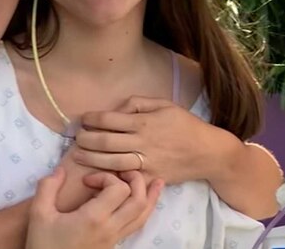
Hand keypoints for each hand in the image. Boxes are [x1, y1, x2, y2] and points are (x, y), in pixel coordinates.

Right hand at [26, 167, 163, 248]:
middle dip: (136, 181)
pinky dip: (143, 210)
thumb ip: (48, 188)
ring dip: (149, 196)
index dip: (107, 176)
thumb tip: (60, 170)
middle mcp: (110, 229)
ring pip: (143, 216)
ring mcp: (115, 239)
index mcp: (94, 219)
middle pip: (138, 201)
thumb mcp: (39, 215)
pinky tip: (142, 202)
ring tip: (156, 182)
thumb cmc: (43, 245)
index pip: (119, 188)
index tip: (88, 181)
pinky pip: (136, 225)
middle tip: (122, 172)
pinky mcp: (114, 245)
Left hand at [75, 96, 244, 184]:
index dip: (92, 119)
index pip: (109, 119)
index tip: (84, 119)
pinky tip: (93, 177)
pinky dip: (109, 179)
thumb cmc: (185, 125)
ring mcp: (147, 162)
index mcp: (144, 122)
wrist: (208, 152)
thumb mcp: (164, 104)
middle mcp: (143, 142)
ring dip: (91, 158)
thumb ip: (138, 103)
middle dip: (86, 139)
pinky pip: (127, 180)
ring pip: (111, 161)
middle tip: (77, 137)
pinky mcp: (151, 177)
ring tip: (78, 155)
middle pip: (105, 141)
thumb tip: (116, 108)